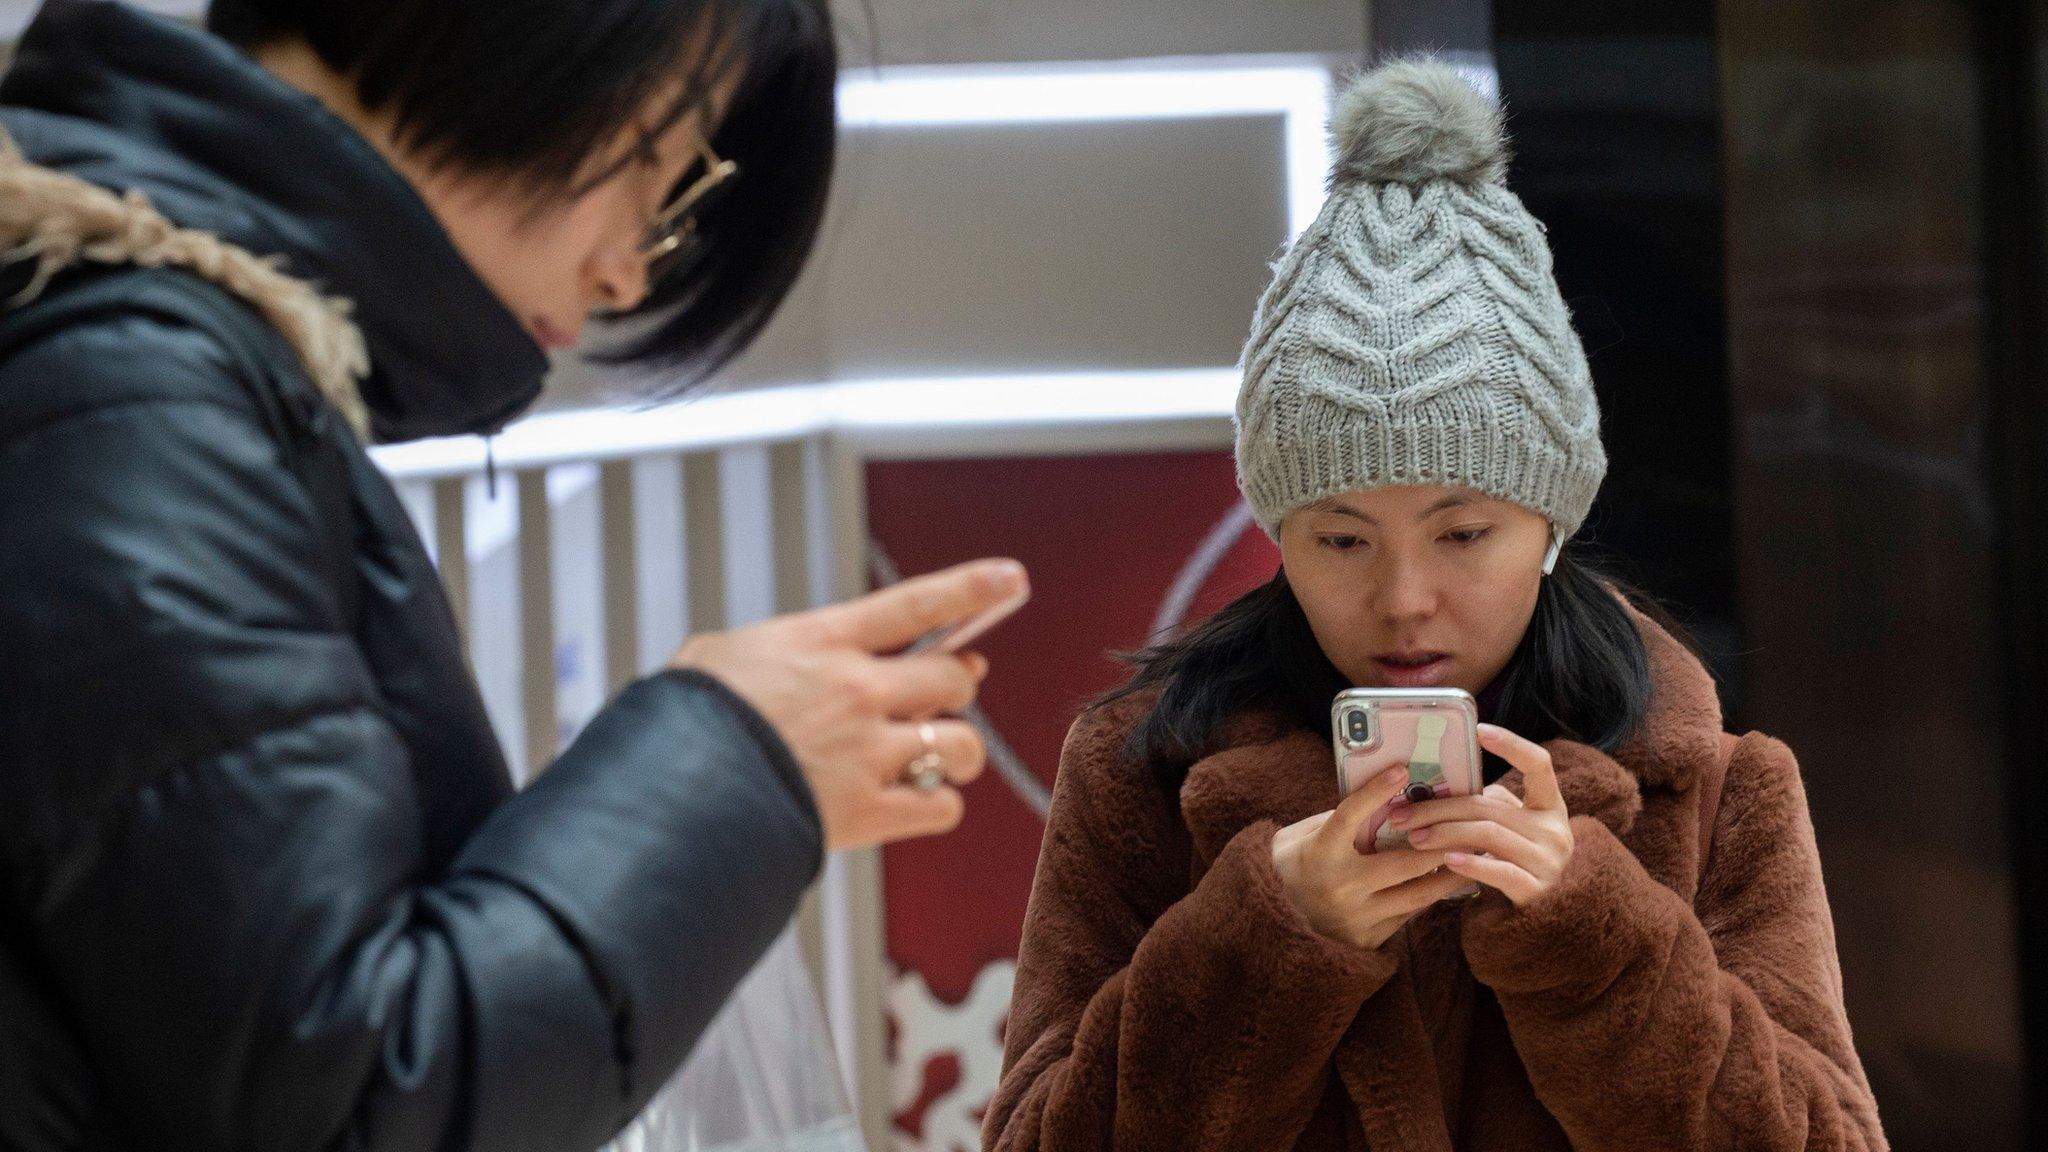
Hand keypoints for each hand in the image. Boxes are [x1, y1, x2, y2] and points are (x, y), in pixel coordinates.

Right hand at [671, 558, 1028, 851]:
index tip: (1009, 578)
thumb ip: (768, 654)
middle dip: (957, 684)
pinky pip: (942, 808)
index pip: (916, 603)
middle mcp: (858, 691)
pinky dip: (935, 807)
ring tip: (934, 756)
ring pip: (963, 744)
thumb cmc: (683, 723)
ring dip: (955, 750)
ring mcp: (870, 752)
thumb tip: (774, 665)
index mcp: (822, 642)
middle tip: (942, 693)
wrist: (672, 793)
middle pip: (955, 677)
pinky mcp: (871, 811)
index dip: (971, 587)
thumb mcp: (717, 657)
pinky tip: (913, 804)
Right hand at [1271, 763, 1476, 950]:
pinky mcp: (1368, 937)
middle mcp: (1340, 886)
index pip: (1350, 814)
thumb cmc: (1296, 866)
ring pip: (1417, 894)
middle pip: (1405, 861)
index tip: (1401, 769)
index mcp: (1320, 853)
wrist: (1276, 920)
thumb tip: (1383, 797)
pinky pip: (1408, 914)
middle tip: (1469, 826)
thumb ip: (1337, 818)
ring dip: (1450, 875)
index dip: (1375, 790)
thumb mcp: (1303, 835)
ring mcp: (1356, 916)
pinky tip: (1446, 881)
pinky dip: (1428, 896)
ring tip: (1473, 857)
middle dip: (1442, 843)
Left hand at [1387, 724, 1574, 906]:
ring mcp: (1549, 861)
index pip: (1539, 764)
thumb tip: (1436, 787)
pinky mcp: (1537, 890)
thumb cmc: (1516, 863)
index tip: (1479, 730)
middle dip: (1440, 807)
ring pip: (1488, 834)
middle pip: (1490, 806)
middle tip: (1402, 812)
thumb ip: (1489, 807)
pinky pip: (1498, 871)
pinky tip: (1445, 860)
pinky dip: (1470, 863)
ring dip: (1444, 833)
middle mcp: (1556, 830)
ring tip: (1413, 836)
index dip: (1512, 745)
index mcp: (1550, 806)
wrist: (1545, 919)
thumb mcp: (1511, 829)